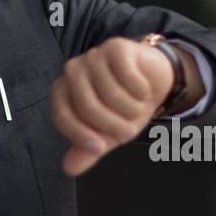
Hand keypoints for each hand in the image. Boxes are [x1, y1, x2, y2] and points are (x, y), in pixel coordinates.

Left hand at [50, 37, 173, 176]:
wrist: (153, 84)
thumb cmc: (124, 109)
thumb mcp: (107, 135)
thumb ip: (87, 150)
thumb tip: (69, 169)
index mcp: (63, 92)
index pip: (62, 116)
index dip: (80, 135)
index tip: (99, 148)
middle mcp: (73, 71)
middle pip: (87, 106)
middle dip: (112, 125)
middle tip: (128, 131)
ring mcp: (93, 56)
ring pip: (109, 92)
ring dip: (130, 108)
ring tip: (136, 109)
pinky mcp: (115, 47)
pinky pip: (126, 75)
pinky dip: (139, 90)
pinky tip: (143, 91)